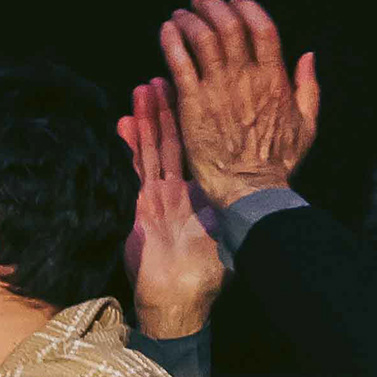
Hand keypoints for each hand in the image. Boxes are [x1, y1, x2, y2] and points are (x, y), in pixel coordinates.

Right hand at [119, 76, 225, 336]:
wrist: (177, 295)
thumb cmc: (202, 276)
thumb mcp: (224, 241)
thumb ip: (228, 219)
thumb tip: (250, 206)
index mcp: (193, 197)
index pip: (191, 155)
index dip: (187, 128)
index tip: (187, 102)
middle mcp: (173, 191)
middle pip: (170, 143)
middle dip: (164, 113)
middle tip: (159, 82)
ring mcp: (158, 195)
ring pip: (155, 148)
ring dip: (149, 118)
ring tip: (144, 88)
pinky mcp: (144, 202)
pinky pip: (141, 166)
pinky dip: (135, 143)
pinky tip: (127, 122)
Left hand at [158, 0, 317, 207]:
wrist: (248, 187)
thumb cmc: (278, 159)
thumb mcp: (307, 122)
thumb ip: (308, 86)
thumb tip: (308, 55)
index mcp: (275, 80)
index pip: (263, 29)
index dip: (248, 9)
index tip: (236, 2)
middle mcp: (246, 79)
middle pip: (229, 26)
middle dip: (214, 7)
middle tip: (201, 2)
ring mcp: (218, 90)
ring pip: (202, 39)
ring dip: (190, 20)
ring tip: (181, 14)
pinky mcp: (192, 104)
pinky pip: (179, 63)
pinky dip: (171, 41)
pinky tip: (166, 30)